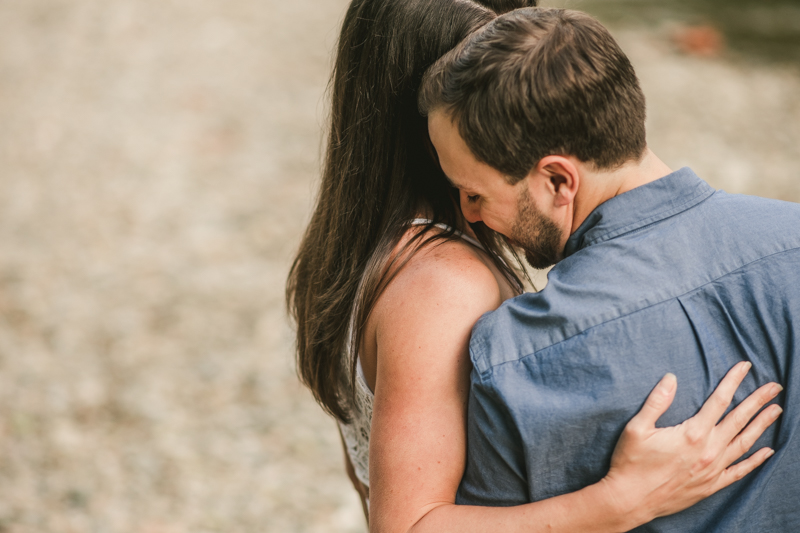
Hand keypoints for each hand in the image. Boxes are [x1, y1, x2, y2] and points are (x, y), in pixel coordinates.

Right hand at [599, 361, 781, 528]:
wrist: (630, 500)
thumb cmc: (631, 463)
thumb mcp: (637, 428)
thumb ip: (656, 401)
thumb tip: (671, 377)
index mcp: (692, 433)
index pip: (719, 401)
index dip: (733, 381)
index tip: (745, 367)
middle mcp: (708, 451)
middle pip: (738, 420)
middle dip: (758, 401)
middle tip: (774, 388)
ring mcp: (713, 470)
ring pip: (744, 443)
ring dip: (761, 425)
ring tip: (775, 411)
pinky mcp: (711, 485)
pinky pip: (739, 471)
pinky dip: (755, 461)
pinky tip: (766, 452)